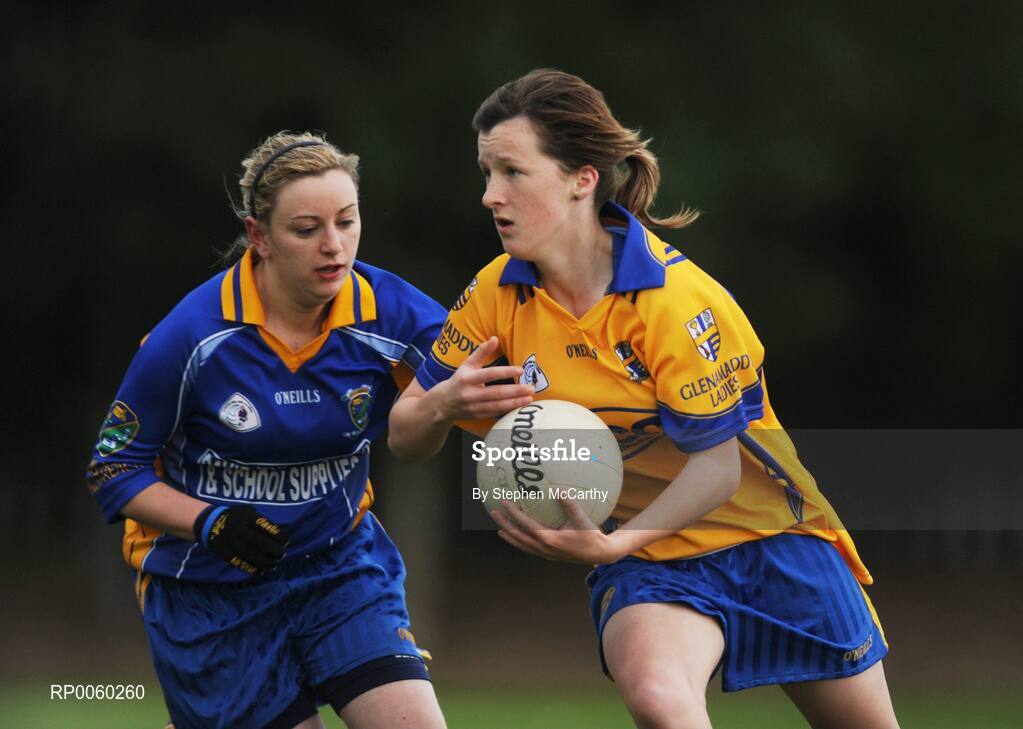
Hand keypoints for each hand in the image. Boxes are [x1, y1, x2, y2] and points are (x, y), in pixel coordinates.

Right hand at [193, 504, 288, 574]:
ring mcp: (232, 542)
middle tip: (282, 555)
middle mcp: (239, 529)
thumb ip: (262, 521)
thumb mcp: (248, 511)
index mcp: (247, 516)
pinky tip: (262, 571)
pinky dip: (253, 569)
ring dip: (266, 562)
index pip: (268, 528)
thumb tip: (280, 537)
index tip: (286, 542)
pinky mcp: (226, 553)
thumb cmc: (236, 517)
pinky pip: (241, 563)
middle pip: (262, 543)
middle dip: (275, 551)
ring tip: (274, 565)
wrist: (210, 523)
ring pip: (253, 556)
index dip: (279, 537)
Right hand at [431, 336, 533, 421]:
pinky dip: (508, 410)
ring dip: (515, 402)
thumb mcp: (467, 364)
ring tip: (529, 398)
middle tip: (531, 388)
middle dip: (515, 391)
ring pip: (497, 406)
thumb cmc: (459, 380)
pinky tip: (519, 406)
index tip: (520, 370)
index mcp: (467, 378)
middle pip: (496, 393)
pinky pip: (495, 413)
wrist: (443, 404)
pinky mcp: (478, 416)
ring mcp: (474, 407)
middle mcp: (470, 394)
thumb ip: (481, 352)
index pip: (489, 374)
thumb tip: (495, 338)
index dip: (505, 372)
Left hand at [490, 498, 624, 564]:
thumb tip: (559, 489)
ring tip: (499, 529)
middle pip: (519, 537)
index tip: (505, 503)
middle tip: (494, 512)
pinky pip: (530, 549)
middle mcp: (545, 548)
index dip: (514, 514)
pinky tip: (518, 536)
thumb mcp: (582, 519)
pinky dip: (520, 542)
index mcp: (551, 540)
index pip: (527, 525)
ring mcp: (546, 554)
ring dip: (510, 536)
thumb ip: (570, 504)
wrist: (600, 554)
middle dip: (505, 525)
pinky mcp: (549, 555)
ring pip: (522, 545)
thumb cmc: (592, 535)